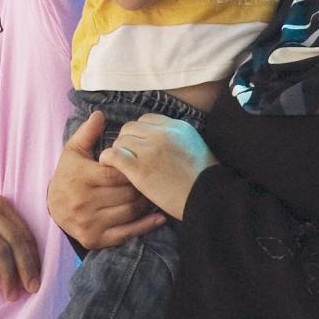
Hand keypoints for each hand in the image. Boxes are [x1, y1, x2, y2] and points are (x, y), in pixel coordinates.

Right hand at [0, 196, 39, 299]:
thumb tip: (31, 270)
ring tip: (10, 294)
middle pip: (15, 240)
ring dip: (9, 277)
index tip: (37, 278)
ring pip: (0, 251)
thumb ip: (4, 242)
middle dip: (26, 268)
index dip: (33, 256)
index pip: (23, 231)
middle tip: (31, 289)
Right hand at [47, 111, 165, 249]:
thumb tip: (100, 114)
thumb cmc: (68, 174)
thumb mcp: (74, 151)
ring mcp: (89, 223)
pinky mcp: (95, 239)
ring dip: (145, 203)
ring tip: (153, 192)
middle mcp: (83, 202)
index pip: (116, 174)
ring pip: (129, 212)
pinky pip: (126, 234)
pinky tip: (159, 217)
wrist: (53, 206)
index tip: (142, 163)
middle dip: (141, 185)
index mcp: (80, 178)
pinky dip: (146, 226)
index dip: (132, 169)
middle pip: (125, 193)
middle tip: (153, 178)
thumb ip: (88, 132)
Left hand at [98, 113, 217, 220]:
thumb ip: (174, 138)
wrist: (209, 199)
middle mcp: (162, 134)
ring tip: (123, 166)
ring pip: (121, 141)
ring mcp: (150, 150)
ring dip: (119, 152)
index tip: (141, 147)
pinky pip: (114, 154)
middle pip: (130, 128)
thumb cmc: (203, 179)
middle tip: (130, 158)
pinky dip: (108, 158)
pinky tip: (110, 165)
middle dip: (127, 141)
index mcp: (176, 127)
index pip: (146, 119)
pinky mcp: (140, 169)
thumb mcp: (193, 146)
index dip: (140, 133)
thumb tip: (155, 138)